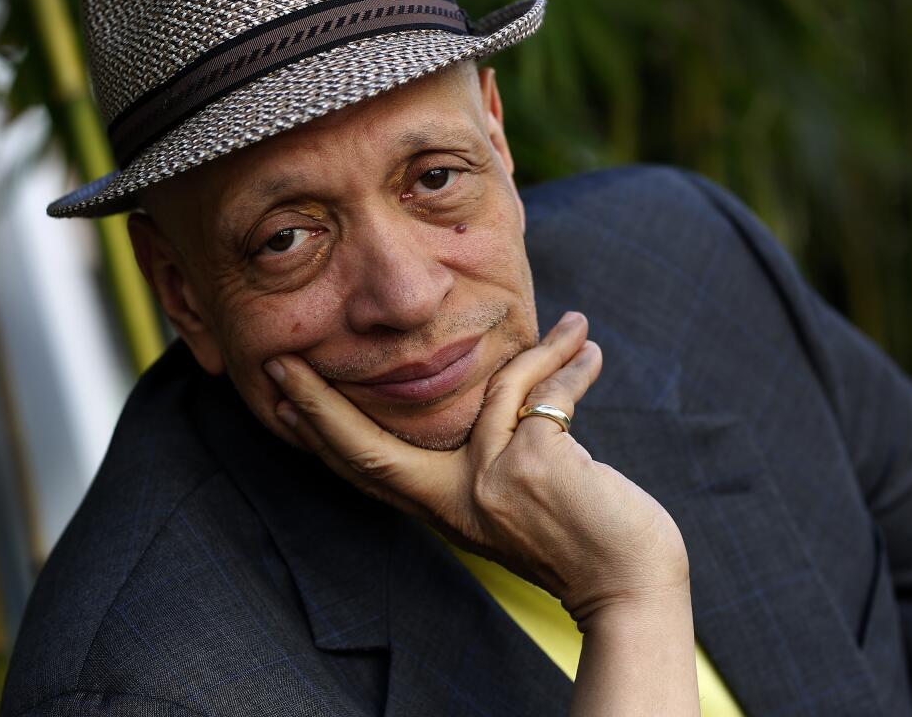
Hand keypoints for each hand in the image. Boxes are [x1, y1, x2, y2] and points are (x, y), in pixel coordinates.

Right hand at [264, 311, 687, 626]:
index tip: (281, 392)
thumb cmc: (583, 537)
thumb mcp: (519, 496)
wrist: (630, 584)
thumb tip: (513, 371)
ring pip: (496, 388)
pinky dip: (572, 365)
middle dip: (320, 404)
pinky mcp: (529, 464)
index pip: (367, 469)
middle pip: (368, 450)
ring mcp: (487, 483)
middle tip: (283, 360)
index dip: (321, 430)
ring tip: (575, 327)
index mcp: (446, 509)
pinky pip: (543, 392)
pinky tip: (588, 349)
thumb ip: (497, 448)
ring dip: (543, 351)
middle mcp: (456, 503)